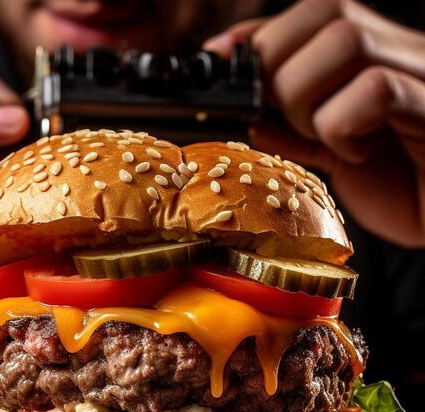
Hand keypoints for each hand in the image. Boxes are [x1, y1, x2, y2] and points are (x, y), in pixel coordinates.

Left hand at [204, 0, 424, 247]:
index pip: (311, 12)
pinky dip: (341, 125)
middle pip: (325, 13)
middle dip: (276, 69)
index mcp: (371, 56)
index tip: (217, 63)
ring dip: (305, 98)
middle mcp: (398, 52)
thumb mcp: (331, 153)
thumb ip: (292, 130)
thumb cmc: (398, 185)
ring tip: (318, 138)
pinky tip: (352, 155)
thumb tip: (247, 115)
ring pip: (344, 41)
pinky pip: (375, 90)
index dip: (257, 35)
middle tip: (282, 120)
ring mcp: (418, 73)